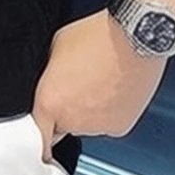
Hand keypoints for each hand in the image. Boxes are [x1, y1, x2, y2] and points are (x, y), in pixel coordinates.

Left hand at [31, 10, 166, 160]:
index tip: (43, 138)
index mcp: (48, 103)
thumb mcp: (57, 48)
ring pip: (88, 125)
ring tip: (103, 83)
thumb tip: (53, 80)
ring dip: (92, 111)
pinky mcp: (119, 127)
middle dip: (70, 111)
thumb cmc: (99, 36)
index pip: (37, 136)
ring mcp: (96, 126)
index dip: (41, 135)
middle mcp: (71, 121)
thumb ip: (50, 74)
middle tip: (83, 86)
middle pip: (64, 126)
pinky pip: (110, 124)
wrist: (136, 36)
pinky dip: (112, 112)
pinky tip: (116, 89)